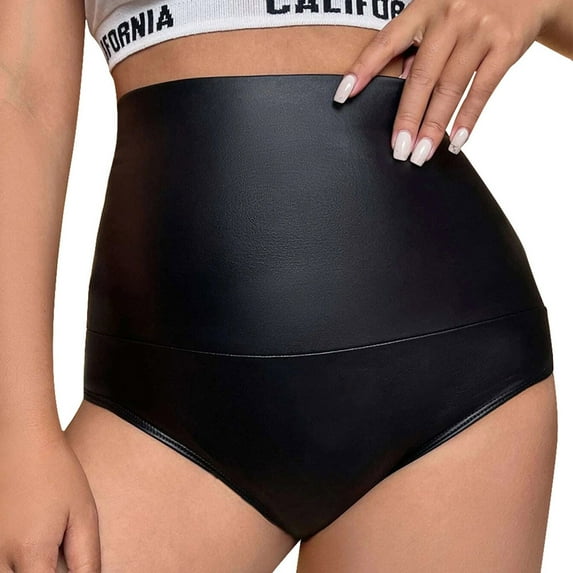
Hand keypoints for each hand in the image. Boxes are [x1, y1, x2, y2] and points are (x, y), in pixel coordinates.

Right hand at [0, 429, 100, 571]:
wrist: (22, 443)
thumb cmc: (56, 473)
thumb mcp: (83, 514)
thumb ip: (86, 559)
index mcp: (30, 553)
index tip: (73, 570)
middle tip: (59, 554)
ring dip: (30, 568)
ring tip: (46, 543)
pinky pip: (0, 563)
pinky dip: (15, 563)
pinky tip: (33, 541)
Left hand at [332, 0, 559, 165]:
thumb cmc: (474, 4)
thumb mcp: (441, 12)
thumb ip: (421, 43)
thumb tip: (399, 82)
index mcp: (425, 7)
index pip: (387, 42)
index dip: (364, 69)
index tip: (343, 96)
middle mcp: (449, 16)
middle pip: (421, 77)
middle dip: (407, 118)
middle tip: (397, 149)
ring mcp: (479, 29)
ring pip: (449, 88)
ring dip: (434, 127)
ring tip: (421, 153)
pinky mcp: (506, 43)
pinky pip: (482, 89)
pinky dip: (468, 118)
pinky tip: (456, 140)